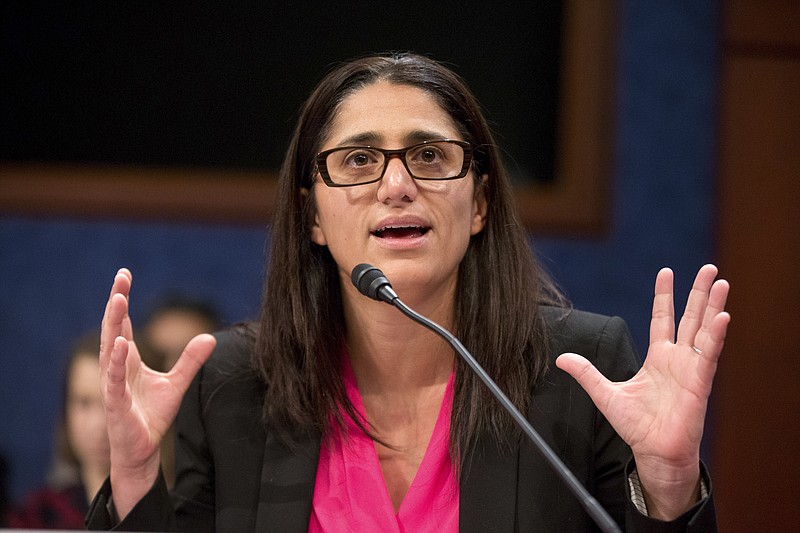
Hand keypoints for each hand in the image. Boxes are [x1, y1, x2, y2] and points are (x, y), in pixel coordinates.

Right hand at [99, 269, 215, 518]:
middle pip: (114, 329)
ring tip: (118, 300)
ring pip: (110, 349)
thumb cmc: (151, 417)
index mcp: (129, 361)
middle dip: (116, 303)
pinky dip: (117, 362)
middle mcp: (118, 368)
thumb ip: (191, 360)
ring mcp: (113, 385)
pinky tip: (121, 344)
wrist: (142, 451)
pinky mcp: (116, 404)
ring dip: (113, 324)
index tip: (124, 276)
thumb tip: (210, 337)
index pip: (123, 324)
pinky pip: (114, 380)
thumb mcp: (177, 384)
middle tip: (121, 278)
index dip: (123, 300)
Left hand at [556, 264, 729, 519]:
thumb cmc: (636, 426)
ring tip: (721, 282)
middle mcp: (677, 359)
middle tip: (709, 268)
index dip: (664, 295)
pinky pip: (709, 355)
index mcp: (658, 358)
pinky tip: (722, 316)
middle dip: (699, 293)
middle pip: (690, 318)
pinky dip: (715, 335)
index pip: (662, 319)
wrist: (653, 452)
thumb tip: (561, 358)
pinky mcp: (699, 383)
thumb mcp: (605, 394)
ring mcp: (691, 369)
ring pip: (704, 330)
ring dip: (713, 306)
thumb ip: (586, 373)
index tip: (666, 272)